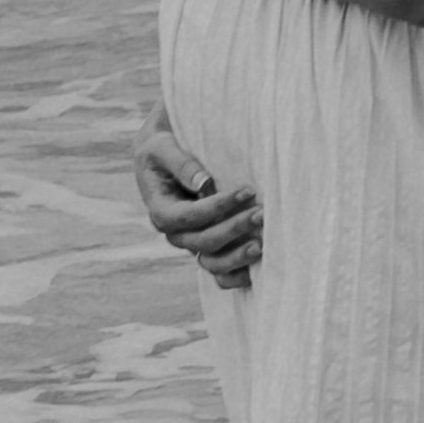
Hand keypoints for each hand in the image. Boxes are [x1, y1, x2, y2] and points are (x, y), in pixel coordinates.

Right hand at [132, 102, 262, 291]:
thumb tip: (204, 183)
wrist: (164, 157)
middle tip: (261, 213)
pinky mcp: (207, 247)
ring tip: (263, 244)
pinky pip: (219, 273)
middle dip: (233, 229)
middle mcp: (175, 233)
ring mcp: (192, 243)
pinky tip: (257, 269)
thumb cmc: (163, 147)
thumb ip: (181, 163)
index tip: (246, 191)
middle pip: (202, 242)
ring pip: (211, 263)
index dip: (217, 207)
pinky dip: (236, 275)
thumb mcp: (162, 146)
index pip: (188, 217)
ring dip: (237, 257)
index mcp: (160, 210)